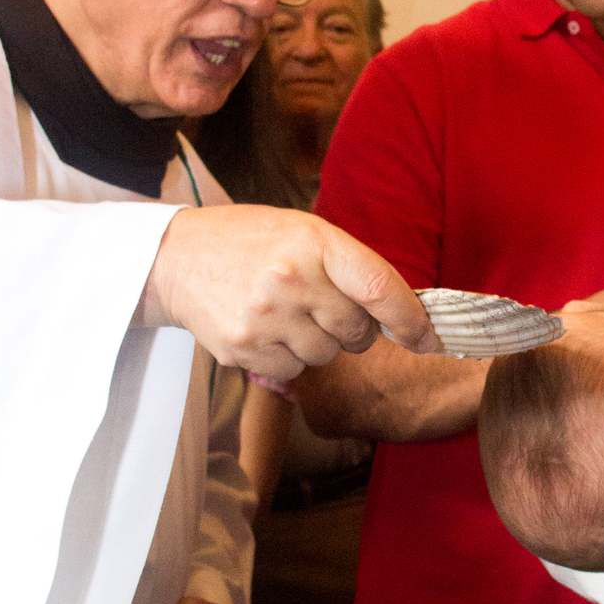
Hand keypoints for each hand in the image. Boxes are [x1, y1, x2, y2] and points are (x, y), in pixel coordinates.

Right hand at [136, 204, 436, 380]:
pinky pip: (294, 370)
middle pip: (358, 331)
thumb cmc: (251, 242)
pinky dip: (289, 356)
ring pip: (327, 356)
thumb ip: (351, 268)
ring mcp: (265, 317)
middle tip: (323, 306)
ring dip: (318, 342)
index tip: (428, 337)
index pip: (378, 287)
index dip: (411, 319)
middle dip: (353, 327)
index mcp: (313, 242)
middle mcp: (290, 279)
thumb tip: (405, 315)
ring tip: (287, 312)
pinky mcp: (243, 348)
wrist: (175, 258)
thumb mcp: (304, 232)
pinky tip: (266, 328)